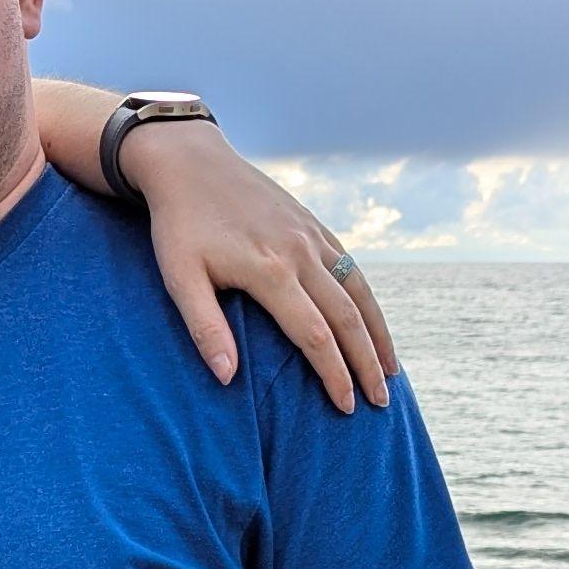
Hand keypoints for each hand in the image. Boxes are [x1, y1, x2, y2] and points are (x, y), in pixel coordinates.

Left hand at [127, 126, 395, 413]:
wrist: (189, 162)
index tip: (345, 406)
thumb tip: (227, 379)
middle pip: (347, 317)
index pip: (314, 335)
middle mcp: (300, 253)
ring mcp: (311, 235)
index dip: (334, 374)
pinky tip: (371, 322)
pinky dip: (366, 299)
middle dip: (367, 363)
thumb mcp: (178, 278)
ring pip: (358, 291)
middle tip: (379, 403)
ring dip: (378, 333)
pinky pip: (350, 266)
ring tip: (390, 370)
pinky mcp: (311, 224)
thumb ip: (204, 328)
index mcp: (270, 271)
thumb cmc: (178, 225)